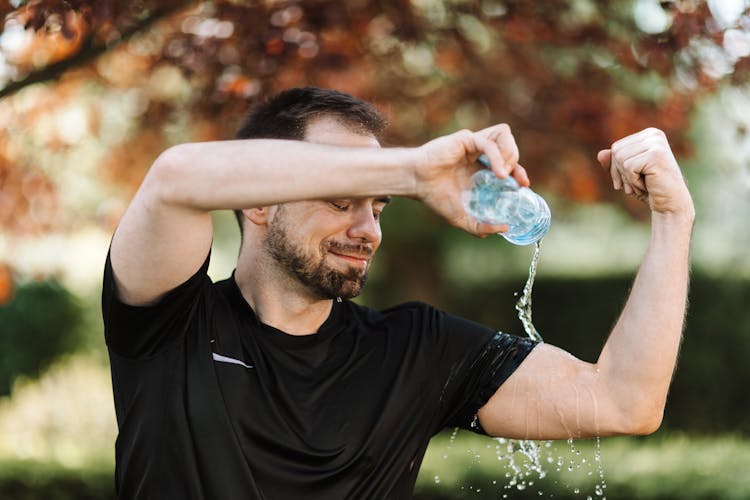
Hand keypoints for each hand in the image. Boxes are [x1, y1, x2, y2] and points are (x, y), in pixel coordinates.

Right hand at [414, 124, 529, 236]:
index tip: (523, 185)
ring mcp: (473, 144)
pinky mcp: (466, 139)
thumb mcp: (462, 218)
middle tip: (517, 182)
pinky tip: (497, 173)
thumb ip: (481, 226)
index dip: (519, 172)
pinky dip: (497, 156)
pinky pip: (489, 142)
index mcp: (480, 168)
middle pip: (510, 147)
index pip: (508, 163)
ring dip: (510, 154)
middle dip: (518, 164)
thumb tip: (505, 228)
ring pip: (504, 134)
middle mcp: (479, 154)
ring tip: (504, 175)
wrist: (416, 184)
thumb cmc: (434, 197)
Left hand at [597, 128, 693, 217]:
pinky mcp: (656, 154)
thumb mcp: (627, 175)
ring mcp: (656, 143)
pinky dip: (634, 181)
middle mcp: (654, 135)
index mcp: (649, 135)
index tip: (629, 180)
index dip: (616, 168)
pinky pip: (628, 167)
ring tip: (644, 184)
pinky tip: (648, 185)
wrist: (671, 205)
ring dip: (628, 178)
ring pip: (620, 159)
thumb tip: (600, 154)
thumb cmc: (649, 189)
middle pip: (616, 152)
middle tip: (638, 183)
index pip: (616, 147)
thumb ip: (614, 163)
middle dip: (621, 173)